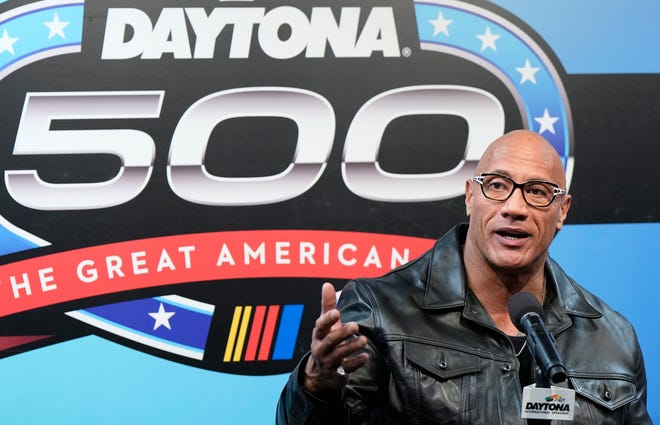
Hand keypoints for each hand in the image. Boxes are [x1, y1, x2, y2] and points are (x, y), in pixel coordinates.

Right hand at [303, 282, 368, 396]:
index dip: (328, 319)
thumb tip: (327, 284)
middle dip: (342, 333)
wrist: (320, 373)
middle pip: (330, 341)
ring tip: (363, 340)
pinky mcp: (338, 373)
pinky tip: (365, 357)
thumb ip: (328, 305)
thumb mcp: (326, 325)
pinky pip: (347, 369)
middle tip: (355, 326)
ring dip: (351, 347)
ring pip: (339, 355)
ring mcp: (329, 361)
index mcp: (319, 335)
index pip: (321, 326)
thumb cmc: (326, 341)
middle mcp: (322, 348)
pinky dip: (356, 363)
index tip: (337, 312)